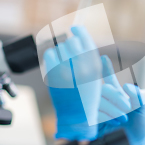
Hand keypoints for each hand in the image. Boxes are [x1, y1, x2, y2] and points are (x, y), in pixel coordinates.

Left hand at [44, 25, 101, 140]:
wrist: (76, 116)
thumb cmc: (86, 96)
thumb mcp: (94, 75)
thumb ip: (88, 57)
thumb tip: (77, 36)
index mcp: (93, 66)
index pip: (85, 40)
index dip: (80, 31)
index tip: (75, 27)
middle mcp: (81, 67)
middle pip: (73, 42)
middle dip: (71, 44)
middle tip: (70, 51)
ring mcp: (66, 70)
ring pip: (61, 48)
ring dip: (62, 52)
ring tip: (64, 64)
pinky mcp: (53, 75)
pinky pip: (50, 55)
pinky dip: (52, 56)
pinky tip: (56, 64)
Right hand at [98, 55, 144, 144]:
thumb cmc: (137, 128)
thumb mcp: (141, 110)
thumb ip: (137, 96)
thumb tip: (127, 86)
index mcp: (116, 97)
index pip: (109, 80)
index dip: (105, 69)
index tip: (102, 57)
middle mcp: (105, 102)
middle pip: (103, 90)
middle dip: (115, 97)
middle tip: (126, 107)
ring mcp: (98, 112)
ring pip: (98, 102)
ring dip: (113, 108)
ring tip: (123, 118)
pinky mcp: (93, 123)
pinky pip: (94, 114)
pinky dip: (107, 117)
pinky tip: (115, 122)